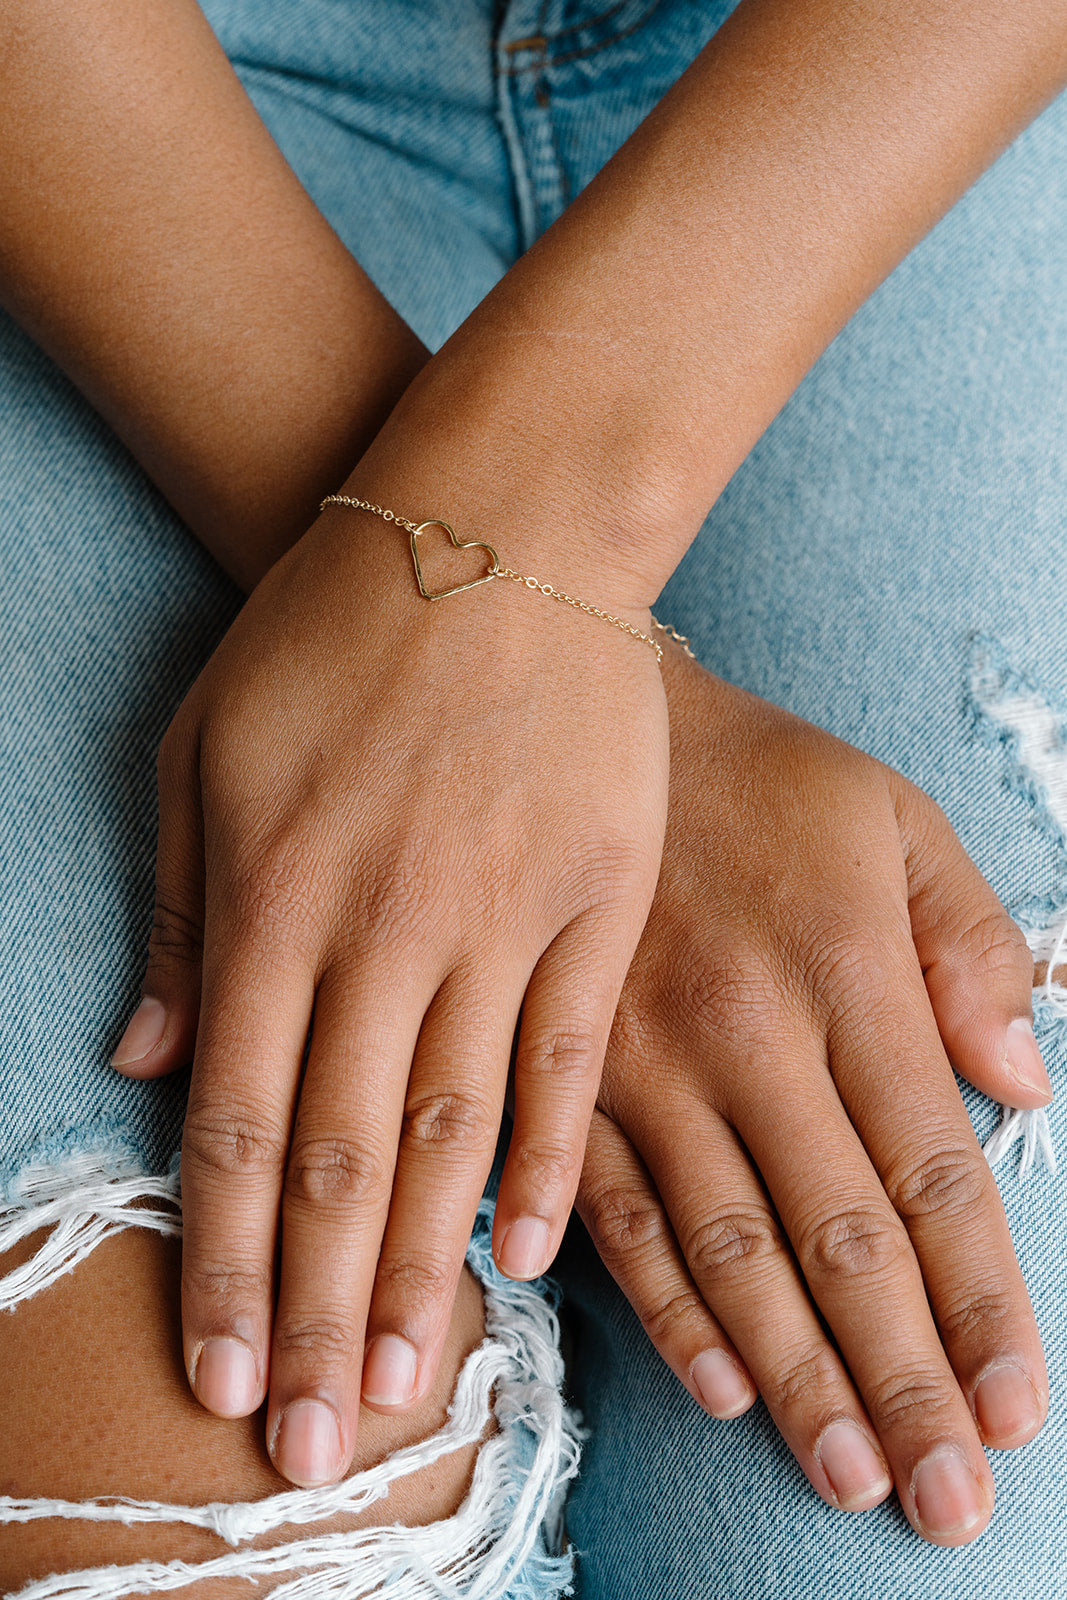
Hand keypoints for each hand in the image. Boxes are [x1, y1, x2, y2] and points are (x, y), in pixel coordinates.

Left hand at [112, 491, 667, 1486]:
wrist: (496, 527)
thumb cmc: (328, 630)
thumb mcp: (201, 750)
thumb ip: (177, 913)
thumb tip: (145, 1059)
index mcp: (272, 893)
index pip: (239, 1120)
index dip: (224, 1261)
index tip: (221, 1374)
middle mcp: (383, 924)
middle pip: (341, 1156)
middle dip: (318, 1313)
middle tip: (313, 1442)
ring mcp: (500, 911)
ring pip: (451, 1128)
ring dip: (424, 1272)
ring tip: (409, 1386)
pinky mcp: (596, 892)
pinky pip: (567, 1051)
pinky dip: (546, 1158)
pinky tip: (523, 1253)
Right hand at [578, 646, 1050, 1544]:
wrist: (594, 727)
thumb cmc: (760, 778)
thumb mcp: (892, 816)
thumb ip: (966, 941)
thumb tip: (1024, 1081)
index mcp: (842, 967)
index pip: (929, 1170)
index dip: (979, 1301)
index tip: (1017, 1411)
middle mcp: (744, 1031)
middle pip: (838, 1236)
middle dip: (902, 1378)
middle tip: (947, 1503)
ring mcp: (643, 1061)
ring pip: (727, 1248)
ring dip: (794, 1374)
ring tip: (849, 1475)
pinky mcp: (566, 1075)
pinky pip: (615, 1210)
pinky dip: (663, 1305)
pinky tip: (717, 1386)